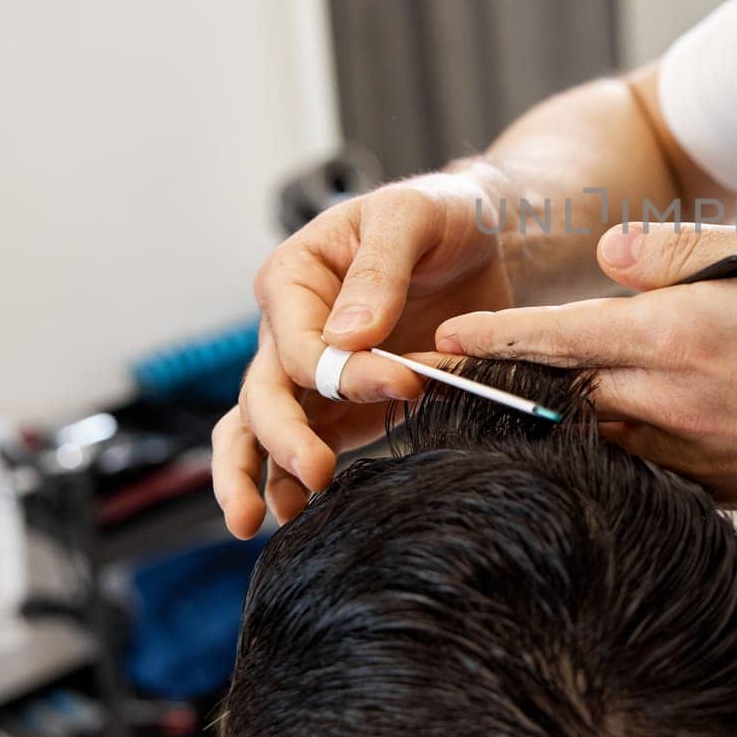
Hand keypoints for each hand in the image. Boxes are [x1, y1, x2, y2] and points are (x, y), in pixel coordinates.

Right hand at [213, 173, 511, 536]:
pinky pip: (311, 442)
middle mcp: (291, 328)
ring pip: (259, 429)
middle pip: (264, 394)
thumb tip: (347, 337)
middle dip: (284, 437)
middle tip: (318, 473)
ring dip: (256, 475)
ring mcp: (314, 374)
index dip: (339, 372)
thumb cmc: (440, 214)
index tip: (402, 379)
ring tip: (260, 523)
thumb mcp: (410, 217)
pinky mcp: (345, 405)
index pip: (295, 342)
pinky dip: (294, 480)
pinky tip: (297, 515)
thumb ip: (379, 270)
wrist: (480, 237)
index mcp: (293, 277)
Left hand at [433, 224, 736, 538]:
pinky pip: (641, 462)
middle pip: (561, 393)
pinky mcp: (717, 488)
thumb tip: (608, 253)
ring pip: (595, 432)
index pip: (558, 337)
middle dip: (507, 379)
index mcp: (682, 339)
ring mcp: (693, 456)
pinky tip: (609, 425)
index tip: (444, 339)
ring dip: (551, 416)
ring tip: (516, 396)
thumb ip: (683, 250)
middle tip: (458, 366)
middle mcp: (673, 406)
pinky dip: (610, 440)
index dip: (495, 337)